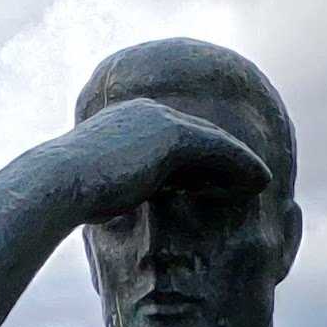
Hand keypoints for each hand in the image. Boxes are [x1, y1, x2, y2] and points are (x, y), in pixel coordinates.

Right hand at [71, 97, 273, 220]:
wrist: (62, 183)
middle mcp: (146, 114)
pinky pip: (219, 148)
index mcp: (127, 126)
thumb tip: (122, 213)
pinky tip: (264, 180)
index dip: (199, 163)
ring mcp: (160, 120)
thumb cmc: (70, 198)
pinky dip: (243, 163)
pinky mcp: (173, 136)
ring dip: (241, 160)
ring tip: (264, 180)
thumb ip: (119, 193)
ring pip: (214, 141)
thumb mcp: (100, 193)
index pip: (173, 143)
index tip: (217, 182)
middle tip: (251, 176)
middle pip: (199, 136)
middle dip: (226, 156)